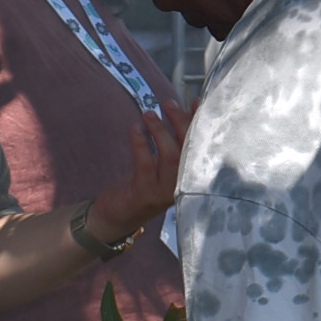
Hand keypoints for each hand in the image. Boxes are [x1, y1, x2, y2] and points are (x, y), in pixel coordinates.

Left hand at [83, 99, 195, 248]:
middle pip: (188, 150)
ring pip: (170, 157)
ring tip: (149, 113)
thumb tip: (185, 110)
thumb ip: (174, 141)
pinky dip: (141, 144)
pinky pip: (146, 165)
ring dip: (160, 131)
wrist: (118, 217)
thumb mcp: (162, 163)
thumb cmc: (143, 185)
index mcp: (192, 177)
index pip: (202, 147)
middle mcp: (184, 186)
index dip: (200, 123)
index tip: (196, 102)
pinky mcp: (146, 195)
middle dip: (180, 123)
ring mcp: (165, 193)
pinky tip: (136, 129)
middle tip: (168, 104)